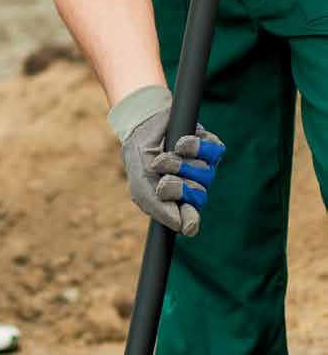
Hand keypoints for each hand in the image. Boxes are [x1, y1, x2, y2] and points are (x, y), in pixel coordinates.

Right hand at [108, 85, 224, 236]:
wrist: (141, 126)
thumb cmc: (140, 159)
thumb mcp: (141, 186)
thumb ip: (158, 207)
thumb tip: (184, 228)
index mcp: (177, 203)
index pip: (191, 220)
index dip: (190, 219)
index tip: (185, 221)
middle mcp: (193, 187)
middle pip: (199, 197)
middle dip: (178, 188)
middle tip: (163, 180)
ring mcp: (203, 167)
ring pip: (205, 174)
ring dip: (180, 165)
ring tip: (163, 158)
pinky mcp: (210, 146)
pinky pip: (214, 151)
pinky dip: (195, 147)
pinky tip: (180, 144)